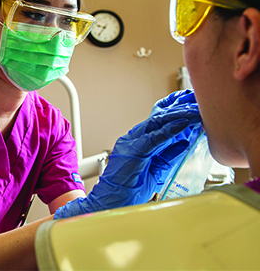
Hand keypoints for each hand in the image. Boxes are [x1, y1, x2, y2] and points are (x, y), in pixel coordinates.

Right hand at [54, 91, 201, 219]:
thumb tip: (184, 142)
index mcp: (138, 141)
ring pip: (158, 122)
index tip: (190, 104)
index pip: (159, 120)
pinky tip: (183, 123)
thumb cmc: (128, 189)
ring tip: (194, 110)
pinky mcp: (134, 150)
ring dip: (178, 115)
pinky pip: (155, 137)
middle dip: (179, 107)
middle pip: (159, 116)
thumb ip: (168, 155)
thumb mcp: (156, 169)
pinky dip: (170, 129)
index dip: (175, 110)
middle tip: (195, 101)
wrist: (110, 202)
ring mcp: (132, 142)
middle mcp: (134, 137)